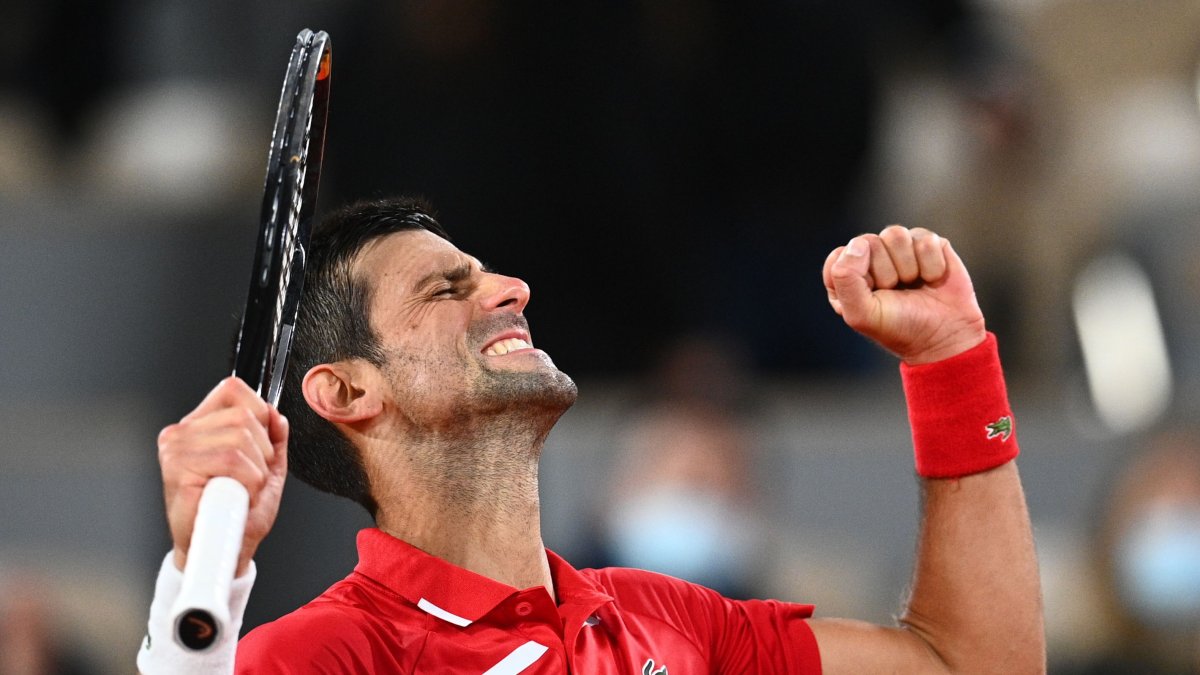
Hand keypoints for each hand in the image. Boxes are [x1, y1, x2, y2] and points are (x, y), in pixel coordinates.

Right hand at [157, 377, 287, 575]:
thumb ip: (274, 439)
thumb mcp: (267, 470)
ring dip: (257, 470)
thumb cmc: (237, 514)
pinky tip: (235, 496)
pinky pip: (232, 459)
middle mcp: (182, 432)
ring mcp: (176, 449)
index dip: (259, 413)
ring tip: (243, 490)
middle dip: (263, 451)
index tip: (263, 445)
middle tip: (253, 478)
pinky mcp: (177, 468)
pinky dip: (248, 481)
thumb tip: (277, 416)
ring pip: (241, 438)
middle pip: (244, 416)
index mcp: (201, 426)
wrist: (222, 551)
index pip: (234, 390)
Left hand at [823, 225, 985, 364]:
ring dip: (908, 266)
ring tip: (913, 284)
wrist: (947, 335)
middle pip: (868, 242)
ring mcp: (899, 249)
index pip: (839, 256)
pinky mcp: (928, 244)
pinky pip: (925, 239)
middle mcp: (871, 258)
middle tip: (897, 293)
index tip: (872, 296)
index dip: (857, 274)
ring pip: (896, 234)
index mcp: (847, 277)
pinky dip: (932, 264)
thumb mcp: (862, 314)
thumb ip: (845, 279)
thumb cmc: (901, 328)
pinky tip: (932, 279)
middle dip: (886, 272)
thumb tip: (859, 244)